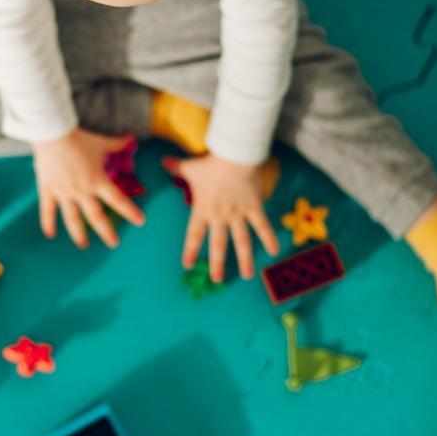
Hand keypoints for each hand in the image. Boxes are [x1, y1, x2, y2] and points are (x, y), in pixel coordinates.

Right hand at [32, 129, 145, 248]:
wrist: (52, 133)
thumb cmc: (78, 138)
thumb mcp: (100, 142)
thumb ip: (117, 144)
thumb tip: (131, 137)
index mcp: (97, 180)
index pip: (117, 200)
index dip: (130, 211)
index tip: (140, 221)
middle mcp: (82, 190)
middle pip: (96, 216)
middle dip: (106, 231)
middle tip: (113, 243)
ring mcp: (64, 192)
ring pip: (72, 219)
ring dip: (79, 234)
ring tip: (83, 245)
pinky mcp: (48, 190)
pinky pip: (48, 211)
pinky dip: (48, 223)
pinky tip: (50, 235)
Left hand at [163, 154, 278, 281]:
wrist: (234, 156)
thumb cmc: (210, 164)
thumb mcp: (190, 167)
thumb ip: (176, 167)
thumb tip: (162, 161)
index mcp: (202, 210)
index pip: (193, 235)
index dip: (190, 250)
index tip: (187, 264)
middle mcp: (220, 217)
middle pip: (218, 245)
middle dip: (217, 263)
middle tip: (217, 279)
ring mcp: (238, 214)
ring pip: (241, 241)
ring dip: (244, 259)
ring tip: (247, 275)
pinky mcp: (253, 207)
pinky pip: (262, 226)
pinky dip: (269, 238)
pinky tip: (274, 252)